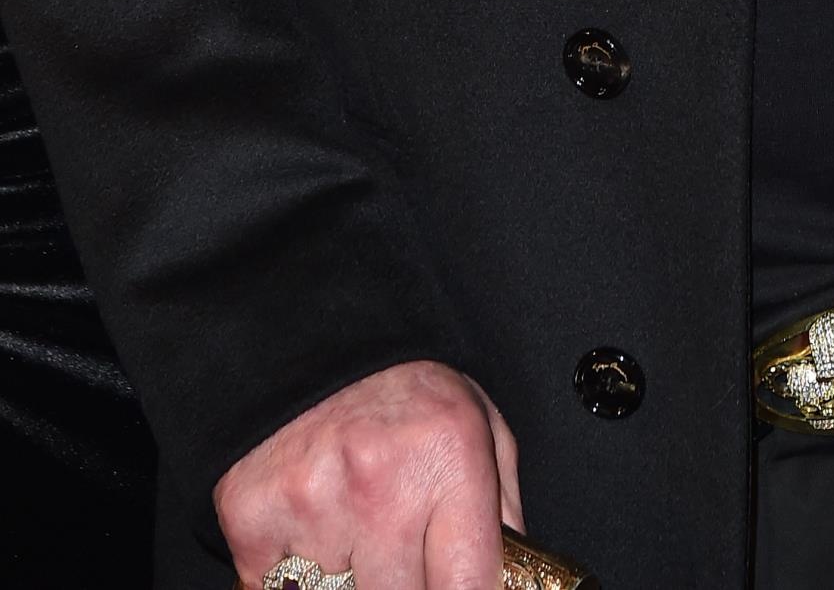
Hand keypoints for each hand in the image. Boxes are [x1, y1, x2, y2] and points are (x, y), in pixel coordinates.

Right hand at [216, 359, 523, 589]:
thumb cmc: (408, 391)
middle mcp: (382, 484)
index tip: (455, 588)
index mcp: (449, 458)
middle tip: (402, 544)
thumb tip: (506, 582)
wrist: (317, 340)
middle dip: (407, 582)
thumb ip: (501, 514)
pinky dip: (291, 575)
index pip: (467, 589)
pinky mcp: (254, 517)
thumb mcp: (481, 429)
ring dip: (350, 577)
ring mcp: (314, 503)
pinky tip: (312, 526)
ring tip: (357, 525)